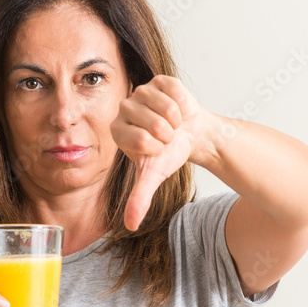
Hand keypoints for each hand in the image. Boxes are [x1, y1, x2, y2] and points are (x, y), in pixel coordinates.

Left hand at [111, 75, 210, 230]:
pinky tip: (178, 109)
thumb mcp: (153, 176)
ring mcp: (140, 92)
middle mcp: (123, 109)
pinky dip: (183, 104)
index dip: (158, 147)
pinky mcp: (158, 80)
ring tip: (172, 122)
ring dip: (177, 120)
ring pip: (165, 107)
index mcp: (116, 131)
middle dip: (169, 134)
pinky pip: (174, 91)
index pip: (142, 140)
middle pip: (154, 123)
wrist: (190, 135)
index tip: (157, 148)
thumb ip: (139, 198)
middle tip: (167, 135)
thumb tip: (130, 225)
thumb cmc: (168, 155)